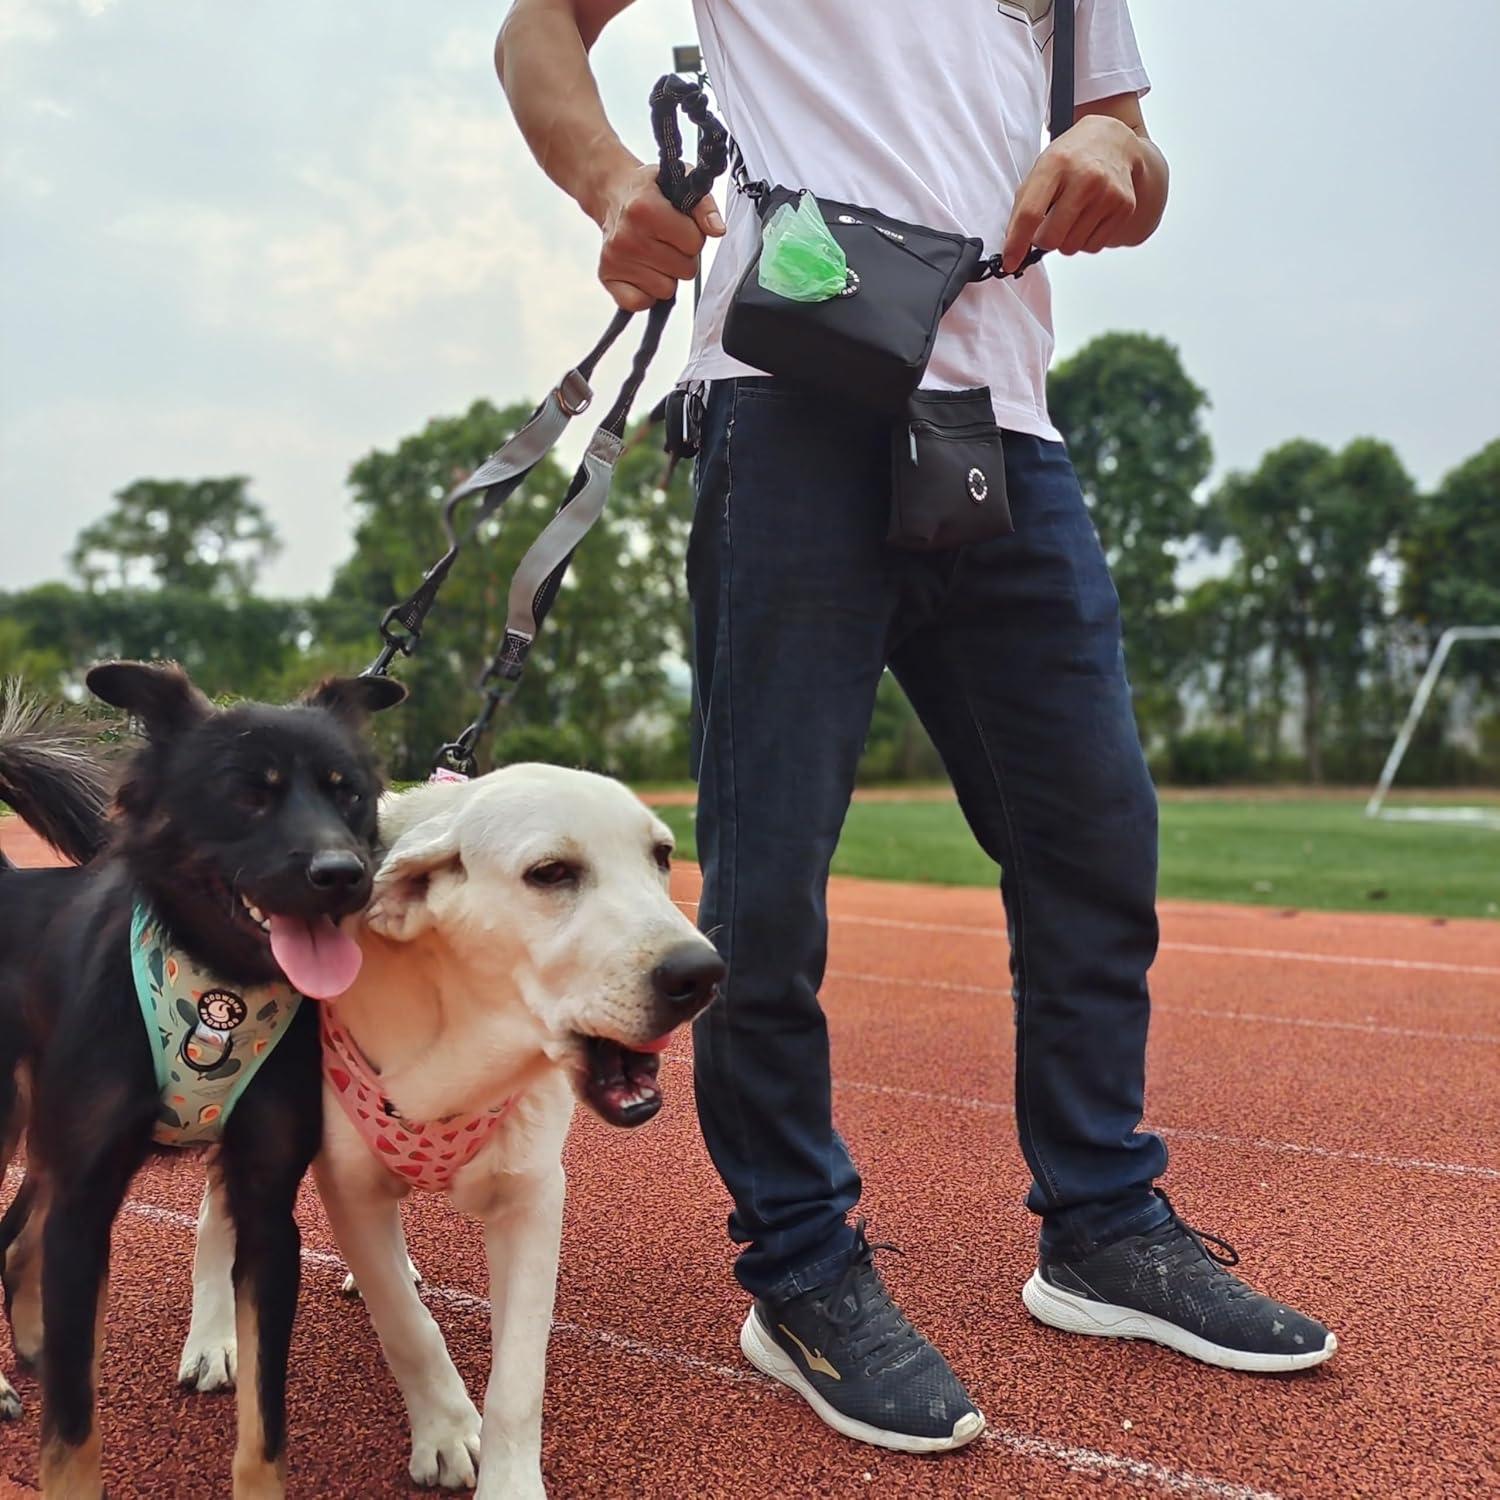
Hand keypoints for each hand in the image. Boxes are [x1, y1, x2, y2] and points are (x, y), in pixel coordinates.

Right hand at [592, 160, 724, 310]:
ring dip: (666, 275)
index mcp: (645, 209)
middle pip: (684, 270)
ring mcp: (616, 259)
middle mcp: (627, 236)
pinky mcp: (608, 277)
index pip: (694, 243)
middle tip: (666, 240)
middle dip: (682, 257)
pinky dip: (646, 293)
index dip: (693, 236)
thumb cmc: (649, 192)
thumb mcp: (682, 183)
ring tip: (654, 252)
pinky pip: (640, 303)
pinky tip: (642, 271)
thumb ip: (705, 207)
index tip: (680, 225)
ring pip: (666, 290)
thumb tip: (717, 230)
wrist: (614, 193)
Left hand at [1001, 114, 1143, 273]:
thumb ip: (1023, 207)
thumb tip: (1013, 249)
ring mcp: (1107, 193)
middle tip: (1048, 224)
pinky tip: (1088, 217)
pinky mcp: (1124, 207)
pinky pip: (1092, 247)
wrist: (1113, 142)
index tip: (1009, 262)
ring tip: (1071, 215)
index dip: (1016, 244)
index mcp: (1056, 164)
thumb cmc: (1071, 159)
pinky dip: (1084, 239)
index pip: (1030, 214)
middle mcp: (1084, 178)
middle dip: (1043, 240)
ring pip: (1071, 247)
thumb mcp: (1041, 170)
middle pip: (1051, 238)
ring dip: (1065, 239)